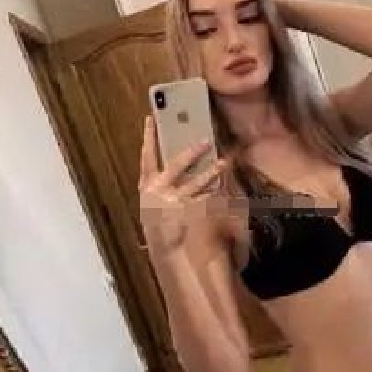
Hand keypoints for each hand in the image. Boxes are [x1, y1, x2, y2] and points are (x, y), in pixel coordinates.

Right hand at [138, 116, 230, 257]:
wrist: (166, 252)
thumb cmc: (160, 224)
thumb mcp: (152, 203)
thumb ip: (160, 185)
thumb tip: (173, 164)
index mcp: (147, 186)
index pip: (146, 157)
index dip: (148, 137)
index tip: (151, 119)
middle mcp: (159, 192)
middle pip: (176, 166)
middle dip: (191, 152)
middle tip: (205, 140)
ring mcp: (175, 203)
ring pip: (196, 183)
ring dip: (211, 172)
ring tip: (224, 162)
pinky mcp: (189, 213)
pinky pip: (206, 198)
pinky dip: (215, 192)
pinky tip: (224, 187)